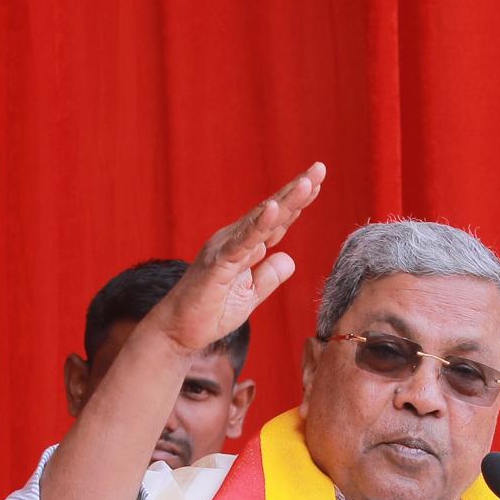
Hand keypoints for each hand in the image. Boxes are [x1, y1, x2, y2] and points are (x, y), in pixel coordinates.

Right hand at [149, 162, 325, 355]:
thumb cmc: (209, 312)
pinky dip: (258, 225)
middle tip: (320, 168)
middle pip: (271, 212)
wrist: (179, 331)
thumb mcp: (249, 296)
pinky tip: (274, 209)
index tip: (317, 182)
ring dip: (284, 201)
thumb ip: (268, 276)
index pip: (276, 222)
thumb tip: (289, 258)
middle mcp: (235, 240)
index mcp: (245, 248)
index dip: (296, 203)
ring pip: (259, 221)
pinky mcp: (217, 263)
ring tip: (306, 182)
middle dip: (296, 190)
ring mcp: (225, 248)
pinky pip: (242, 242)